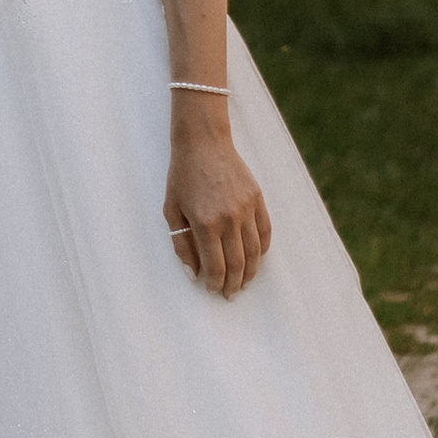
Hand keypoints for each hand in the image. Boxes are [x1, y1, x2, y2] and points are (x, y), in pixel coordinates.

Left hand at [165, 113, 271, 298]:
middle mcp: (229, 219)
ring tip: (244, 283)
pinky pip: (265, 232)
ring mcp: (246, 209)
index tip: (212, 290)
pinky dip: (263, 249)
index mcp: (205, 223)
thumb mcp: (172, 210)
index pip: (215, 266)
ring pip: (255, 251)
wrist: (203, 142)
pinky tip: (256, 259)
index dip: (215, 283)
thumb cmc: (182, 176)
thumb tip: (193, 273)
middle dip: (234, 284)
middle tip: (230, 294)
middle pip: (237, 263)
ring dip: (251, 272)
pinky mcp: (257, 199)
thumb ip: (181, 244)